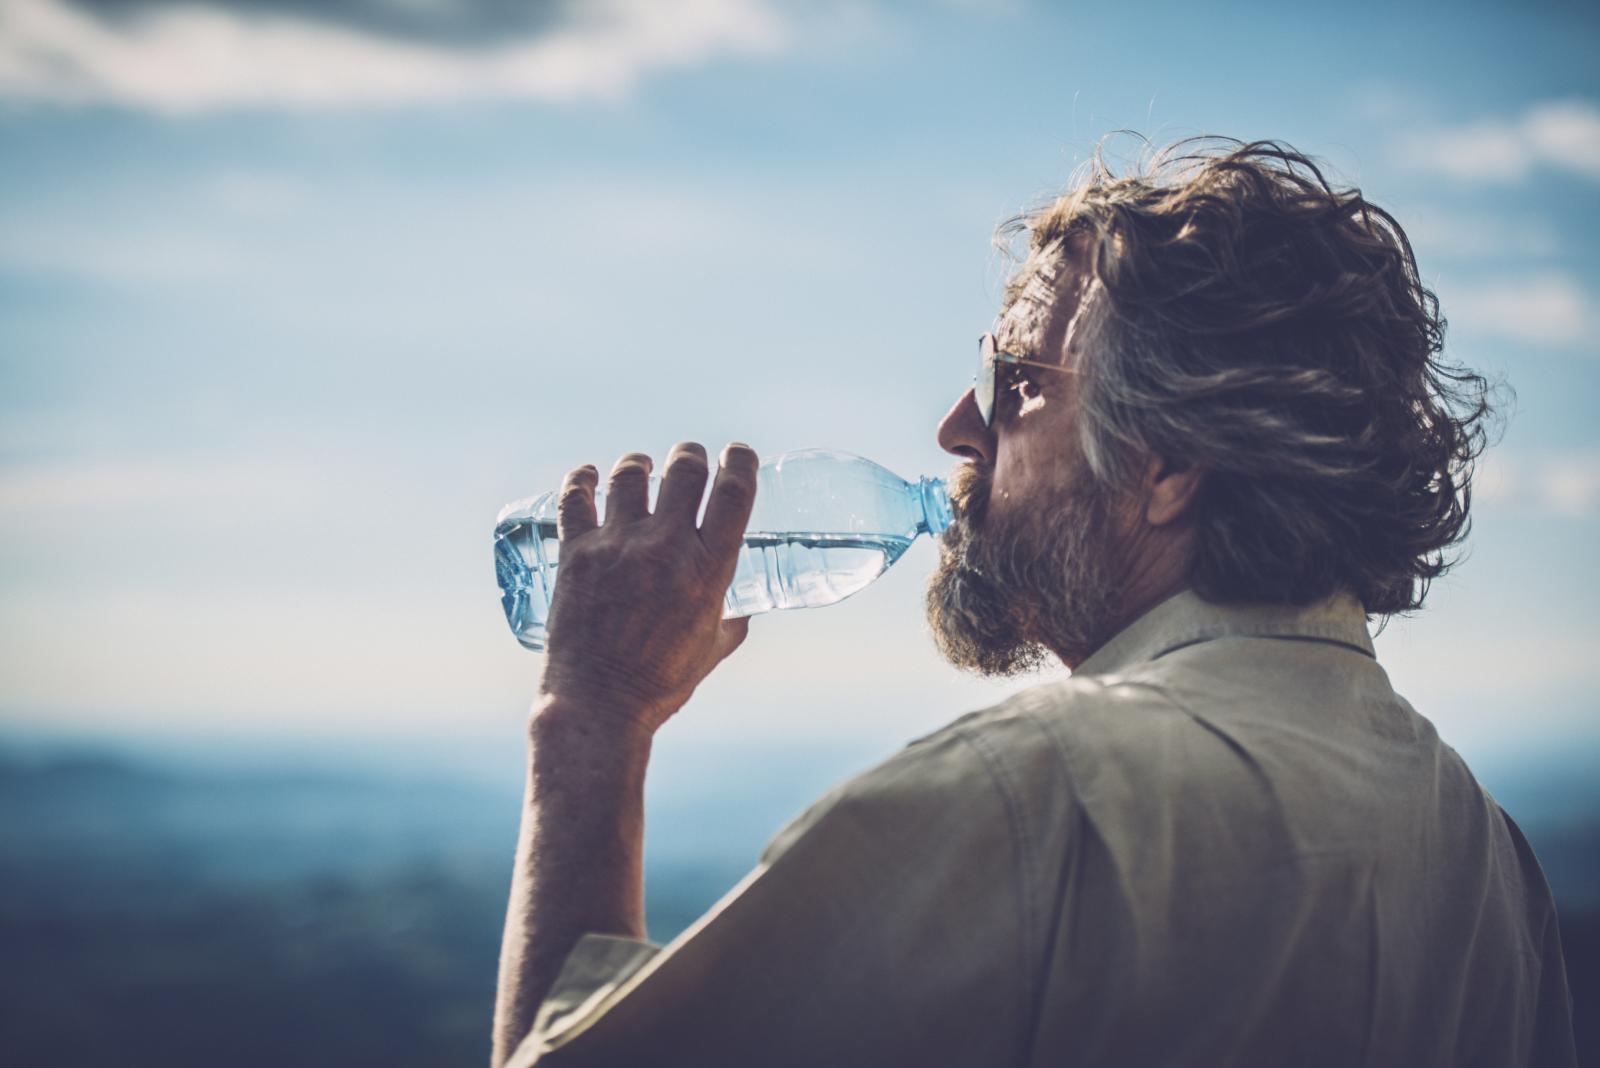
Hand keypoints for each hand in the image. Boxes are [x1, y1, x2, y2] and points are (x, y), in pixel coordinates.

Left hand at [536, 441, 758, 734]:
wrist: (598, 705)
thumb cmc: (660, 683)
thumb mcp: (712, 649)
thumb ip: (730, 621)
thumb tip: (741, 609)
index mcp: (708, 570)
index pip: (734, 493)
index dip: (740, 462)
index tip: (737, 454)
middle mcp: (666, 548)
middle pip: (684, 468)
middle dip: (689, 455)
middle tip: (687, 461)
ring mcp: (618, 546)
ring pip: (631, 474)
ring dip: (640, 464)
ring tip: (641, 469)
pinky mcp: (576, 553)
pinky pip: (576, 497)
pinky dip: (584, 479)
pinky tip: (590, 476)